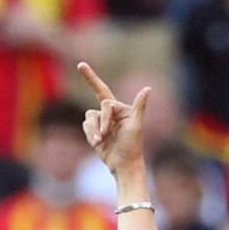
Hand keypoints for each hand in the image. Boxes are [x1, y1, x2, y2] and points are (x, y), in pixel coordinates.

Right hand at [76, 62, 152, 181]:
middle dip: (94, 99)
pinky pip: (86, 127)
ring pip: (89, 118)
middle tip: (81, 68)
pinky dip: (90, 135)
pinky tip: (98, 143)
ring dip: (93, 130)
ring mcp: (102, 122)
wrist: (123, 165)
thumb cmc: (132, 146)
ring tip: (100, 141)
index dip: (91, 78)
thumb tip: (147, 89)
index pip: (104, 96)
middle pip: (97, 107)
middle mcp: (111, 113)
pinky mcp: (94, 131)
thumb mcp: (136, 126)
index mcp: (121, 109)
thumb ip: (139, 107)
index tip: (80, 65)